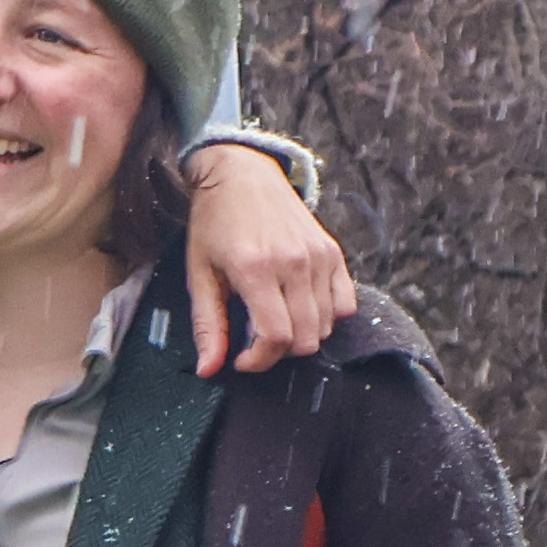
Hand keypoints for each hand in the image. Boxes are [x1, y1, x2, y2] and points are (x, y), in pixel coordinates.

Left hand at [177, 139, 354, 372]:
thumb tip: (207, 371)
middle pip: (305, 338)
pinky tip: (301, 309)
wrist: (240, 175)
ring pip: (325, 326)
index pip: (275, 337)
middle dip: (278, 353)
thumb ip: (208, 326)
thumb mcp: (200, 275)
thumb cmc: (214, 224)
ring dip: (301, 336)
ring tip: (275, 321)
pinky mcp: (333, 252)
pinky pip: (345, 304)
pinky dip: (327, 317)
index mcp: (256, 269)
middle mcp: (294, 262)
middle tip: (255, 342)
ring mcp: (318, 256)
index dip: (259, 361)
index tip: (241, 360)